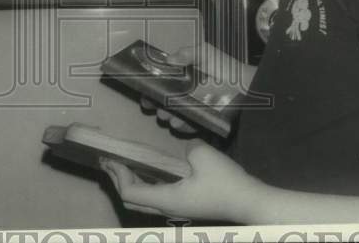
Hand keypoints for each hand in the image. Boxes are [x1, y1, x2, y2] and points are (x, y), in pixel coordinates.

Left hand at [100, 142, 259, 222]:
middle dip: (118, 180)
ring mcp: (177, 209)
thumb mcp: (202, 155)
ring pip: (144, 202)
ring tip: (124, 165)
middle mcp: (168, 208)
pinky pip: (157, 197)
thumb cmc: (225, 181)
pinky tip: (149, 171)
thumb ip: (185, 149)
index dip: (117, 175)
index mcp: (168, 199)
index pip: (130, 193)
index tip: (110, 157)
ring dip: (131, 183)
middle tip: (109, 161)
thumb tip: (183, 152)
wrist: (249, 202)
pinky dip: (146, 184)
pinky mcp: (186, 206)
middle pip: (132, 201)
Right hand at [138, 43, 251, 134]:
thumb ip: (188, 53)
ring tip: (167, 115)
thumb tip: (168, 59)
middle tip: (154, 105)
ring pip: (172, 115)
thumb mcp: (206, 53)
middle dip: (155, 104)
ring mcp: (192, 108)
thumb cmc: (225, 68)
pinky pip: (188, 126)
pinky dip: (182, 126)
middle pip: (162, 100)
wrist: (246, 87)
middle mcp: (184, 93)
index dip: (150, 87)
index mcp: (182, 76)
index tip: (144, 90)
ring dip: (166, 116)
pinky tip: (180, 123)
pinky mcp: (201, 121)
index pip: (161, 82)